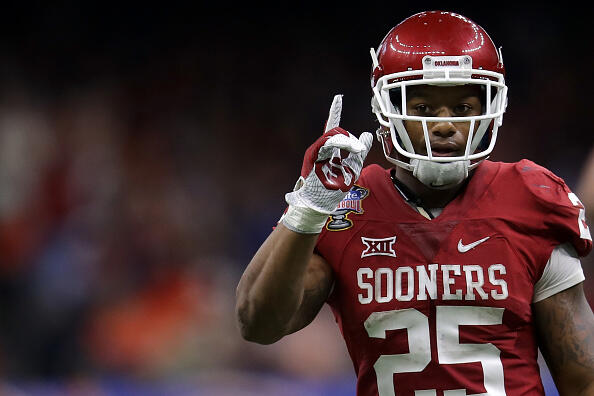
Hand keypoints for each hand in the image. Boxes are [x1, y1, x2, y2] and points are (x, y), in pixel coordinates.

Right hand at [282, 95, 372, 232]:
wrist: (319, 204)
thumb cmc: (332, 189)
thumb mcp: (352, 167)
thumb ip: (359, 151)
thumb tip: (368, 134)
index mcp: (328, 150)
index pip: (332, 127)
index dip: (335, 112)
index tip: (338, 98)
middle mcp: (321, 148)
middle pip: (336, 131)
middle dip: (350, 139)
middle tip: (359, 150)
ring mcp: (315, 151)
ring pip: (332, 135)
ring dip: (347, 140)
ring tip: (357, 150)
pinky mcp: (312, 155)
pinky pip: (326, 142)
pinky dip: (340, 142)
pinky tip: (350, 147)